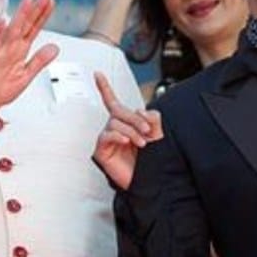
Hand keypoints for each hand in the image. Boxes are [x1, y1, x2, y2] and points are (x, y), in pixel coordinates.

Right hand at [0, 0, 58, 118]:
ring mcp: (1, 51)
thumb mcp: (26, 75)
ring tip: (27, 0)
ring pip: (12, 30)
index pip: (34, 28)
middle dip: (36, 9)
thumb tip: (55, 48)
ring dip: (20, 15)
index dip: (43, 15)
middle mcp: (12, 47)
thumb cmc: (1, 87)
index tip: (51, 1)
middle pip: (26, 24)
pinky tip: (2, 21)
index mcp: (21, 50)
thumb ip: (40, 61)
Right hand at [92, 71, 161, 189]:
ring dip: (131, 131)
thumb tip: (142, 112)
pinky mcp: (102, 150)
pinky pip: (107, 136)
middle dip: (134, 118)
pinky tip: (126, 141)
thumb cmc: (150, 161)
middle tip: (146, 130)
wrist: (148, 181)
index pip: (112, 101)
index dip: (105, 87)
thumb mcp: (157, 135)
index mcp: (125, 122)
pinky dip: (118, 136)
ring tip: (141, 143)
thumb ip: (153, 119)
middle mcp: (114, 128)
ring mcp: (107, 139)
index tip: (98, 75)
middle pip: (118, 111)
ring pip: (115, 123)